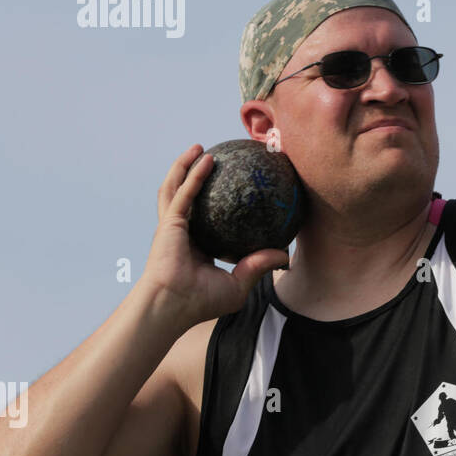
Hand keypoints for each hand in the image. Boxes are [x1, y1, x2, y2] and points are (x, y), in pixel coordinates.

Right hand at [139, 144, 289, 327]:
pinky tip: (205, 159)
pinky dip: (194, 174)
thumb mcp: (238, 284)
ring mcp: (172, 225)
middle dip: (192, 174)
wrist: (174, 307)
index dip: (212, 200)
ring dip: (186, 164)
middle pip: (184, 195)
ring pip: (176, 186)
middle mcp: (181, 231)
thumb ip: (258, 266)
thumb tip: (285, 254)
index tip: (229, 185)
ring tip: (200, 148)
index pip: (203, 216)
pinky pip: (185, 192)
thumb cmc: (201, 302)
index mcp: (194, 245)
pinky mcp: (169, 222)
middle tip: (213, 158)